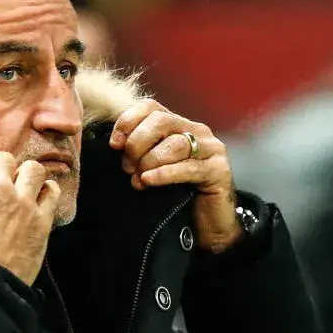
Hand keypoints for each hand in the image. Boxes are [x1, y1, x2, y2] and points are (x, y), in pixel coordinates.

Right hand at [0, 145, 61, 284]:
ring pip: (32, 167)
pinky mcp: (41, 218)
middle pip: (4, 157)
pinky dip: (47, 193)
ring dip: (27, 177)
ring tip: (23, 190)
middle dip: (2, 169)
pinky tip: (40, 201)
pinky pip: (52, 190)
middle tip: (1, 186)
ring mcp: (22, 201)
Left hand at [108, 99, 237, 252]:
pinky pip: (189, 168)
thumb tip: (115, 145)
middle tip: (127, 168)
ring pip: (175, 143)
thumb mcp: (154, 169)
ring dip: (150, 161)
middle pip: (161, 121)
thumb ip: (139, 153)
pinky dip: (165, 173)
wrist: (208, 225)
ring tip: (138, 180)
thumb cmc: (178, 196)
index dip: (128, 121)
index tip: (114, 144)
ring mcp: (210, 148)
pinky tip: (149, 180)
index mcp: (178, 125)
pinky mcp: (219, 170)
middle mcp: (196, 130)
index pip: (151, 107)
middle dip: (137, 143)